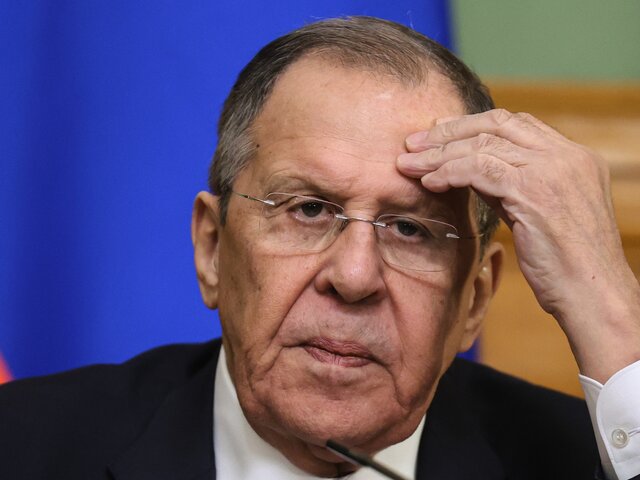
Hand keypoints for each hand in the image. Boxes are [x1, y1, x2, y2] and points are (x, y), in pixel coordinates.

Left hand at [397, 109, 639, 381]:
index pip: (515, 123)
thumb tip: (472, 171)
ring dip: (439, 153)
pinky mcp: (534, 191)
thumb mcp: (539, 214)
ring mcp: (553, 170)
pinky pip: (480, 169)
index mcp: (573, 157)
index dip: (472, 125)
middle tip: (413, 141)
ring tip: (409, 164)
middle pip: (496, 124)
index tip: (439, 133)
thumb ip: (512, 186)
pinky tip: (430, 183)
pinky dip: (450, 172)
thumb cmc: (565, 265)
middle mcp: (566, 156)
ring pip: (483, 145)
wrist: (592, 296)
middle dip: (449, 131)